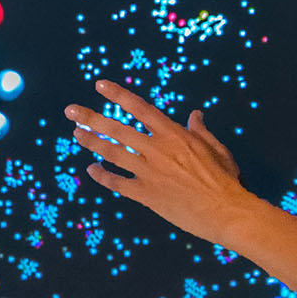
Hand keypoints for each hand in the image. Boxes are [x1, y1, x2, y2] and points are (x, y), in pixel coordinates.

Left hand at [64, 79, 248, 247]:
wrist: (226, 211)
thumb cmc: (225, 179)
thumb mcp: (216, 148)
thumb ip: (200, 131)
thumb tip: (195, 115)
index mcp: (173, 134)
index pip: (140, 108)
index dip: (118, 95)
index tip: (99, 85)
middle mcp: (157, 150)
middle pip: (117, 130)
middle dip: (91, 119)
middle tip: (71, 111)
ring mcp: (149, 173)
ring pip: (113, 153)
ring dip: (92, 143)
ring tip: (76, 134)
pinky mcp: (146, 195)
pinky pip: (118, 183)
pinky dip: (103, 176)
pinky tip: (91, 170)